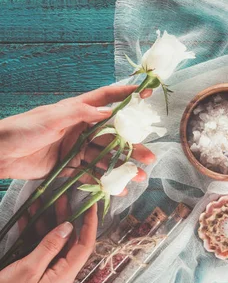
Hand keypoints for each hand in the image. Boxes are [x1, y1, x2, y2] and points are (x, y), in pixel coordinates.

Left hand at [0, 86, 155, 190]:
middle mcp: (80, 128)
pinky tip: (119, 189)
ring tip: (139, 176)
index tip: (146, 93)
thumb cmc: (22, 130)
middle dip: (133, 146)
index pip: (106, 98)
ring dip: (123, 166)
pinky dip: (105, 181)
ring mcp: (76, 148)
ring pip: (106, 156)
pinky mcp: (69, 166)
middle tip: (150, 157)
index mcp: (77, 110)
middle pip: (113, 135)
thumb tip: (108, 112)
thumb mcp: (51, 118)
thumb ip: (80, 114)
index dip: (126, 95)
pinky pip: (92, 174)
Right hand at [0, 197, 96, 282]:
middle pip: (70, 240)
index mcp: (65, 275)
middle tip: (62, 197)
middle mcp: (60, 272)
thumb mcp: (29, 269)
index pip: (86, 246)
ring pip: (53, 240)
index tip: (91, 206)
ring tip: (44, 201)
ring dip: (47, 221)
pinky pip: (38, 246)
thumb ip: (50, 247)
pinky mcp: (33, 269)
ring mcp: (47, 270)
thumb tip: (69, 227)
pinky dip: (33, 230)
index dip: (90, 224)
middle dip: (66, 217)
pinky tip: (28, 215)